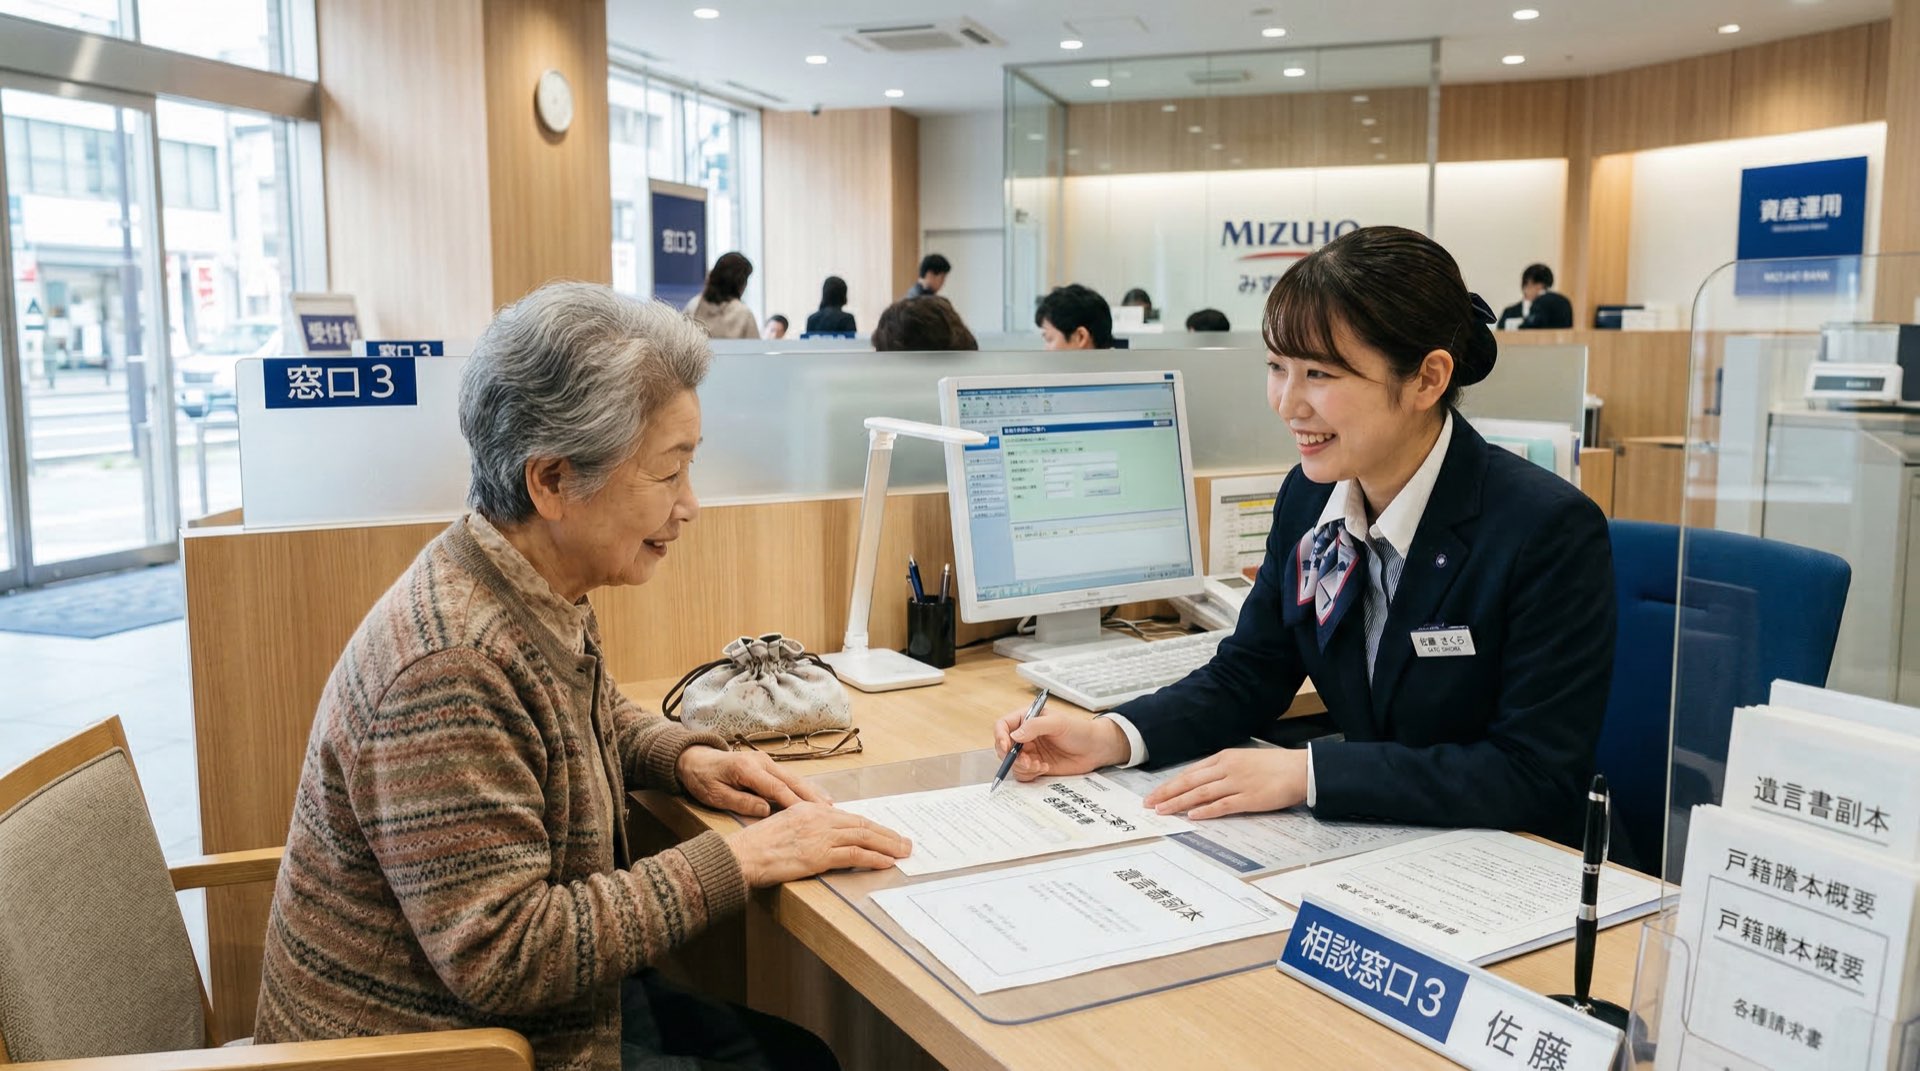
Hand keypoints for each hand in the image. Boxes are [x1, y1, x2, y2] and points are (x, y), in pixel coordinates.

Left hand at [677, 746, 830, 816]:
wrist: (694, 759)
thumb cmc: (703, 779)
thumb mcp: (716, 795)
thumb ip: (741, 802)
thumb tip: (766, 810)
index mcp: (747, 768)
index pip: (776, 787)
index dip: (794, 802)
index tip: (810, 815)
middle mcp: (761, 761)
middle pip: (791, 780)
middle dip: (811, 796)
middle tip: (829, 811)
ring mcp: (765, 761)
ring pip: (793, 777)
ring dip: (811, 791)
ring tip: (829, 805)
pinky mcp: (766, 764)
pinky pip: (788, 777)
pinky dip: (802, 787)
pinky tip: (815, 795)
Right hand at [726, 802, 912, 885]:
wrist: (743, 855)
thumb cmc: (758, 846)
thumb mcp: (784, 826)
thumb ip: (807, 828)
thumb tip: (826, 839)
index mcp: (811, 810)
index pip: (850, 817)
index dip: (872, 826)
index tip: (886, 833)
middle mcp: (819, 818)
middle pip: (862, 824)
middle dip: (887, 834)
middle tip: (905, 842)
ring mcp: (820, 836)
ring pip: (864, 837)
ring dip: (888, 845)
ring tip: (903, 852)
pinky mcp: (819, 855)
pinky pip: (855, 855)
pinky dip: (874, 858)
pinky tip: (886, 862)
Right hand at [992, 709, 1129, 781]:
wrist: (1095, 749)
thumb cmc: (1079, 730)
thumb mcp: (1058, 723)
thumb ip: (1035, 726)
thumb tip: (1015, 735)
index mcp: (1027, 719)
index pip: (1003, 726)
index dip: (1000, 736)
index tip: (1006, 746)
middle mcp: (1025, 736)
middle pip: (1004, 747)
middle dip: (1012, 757)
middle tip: (1027, 761)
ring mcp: (1030, 752)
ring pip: (1012, 763)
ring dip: (1022, 766)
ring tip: (1039, 765)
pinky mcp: (1036, 766)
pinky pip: (1022, 773)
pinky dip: (1029, 774)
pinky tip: (1044, 768)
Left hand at [1144, 748, 1308, 819]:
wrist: (1300, 769)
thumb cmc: (1274, 766)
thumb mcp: (1244, 760)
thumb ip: (1224, 769)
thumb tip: (1204, 780)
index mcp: (1224, 758)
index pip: (1190, 772)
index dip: (1171, 783)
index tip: (1155, 793)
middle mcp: (1227, 769)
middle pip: (1190, 782)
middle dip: (1166, 793)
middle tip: (1149, 803)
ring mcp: (1237, 783)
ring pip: (1201, 793)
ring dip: (1178, 802)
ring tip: (1162, 811)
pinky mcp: (1249, 798)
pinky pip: (1222, 805)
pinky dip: (1205, 810)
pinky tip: (1191, 815)